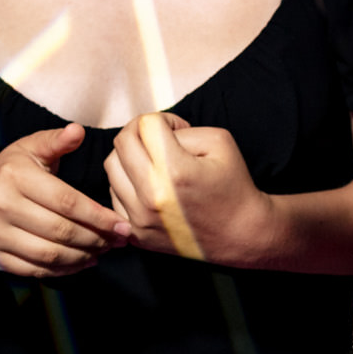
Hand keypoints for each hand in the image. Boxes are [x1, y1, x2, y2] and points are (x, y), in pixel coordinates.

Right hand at [0, 125, 130, 277]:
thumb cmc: (13, 168)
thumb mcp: (32, 147)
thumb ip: (57, 140)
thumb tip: (78, 131)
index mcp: (15, 177)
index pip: (67, 201)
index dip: (99, 216)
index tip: (122, 225)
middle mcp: (1, 206)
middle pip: (61, 231)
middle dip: (97, 238)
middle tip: (119, 241)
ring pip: (49, 255)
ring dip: (83, 256)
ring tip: (104, 250)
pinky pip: (35, 269)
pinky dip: (63, 270)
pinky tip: (83, 262)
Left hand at [103, 113, 272, 265]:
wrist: (240, 234)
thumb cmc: (233, 186)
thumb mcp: (219, 142)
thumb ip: (181, 130)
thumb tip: (153, 132)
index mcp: (174, 171)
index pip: (146, 125)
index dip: (164, 120)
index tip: (178, 131)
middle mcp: (152, 196)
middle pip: (122, 143)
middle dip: (140, 131)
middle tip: (158, 137)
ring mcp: (141, 218)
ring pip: (112, 168)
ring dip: (129, 157)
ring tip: (153, 162)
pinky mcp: (136, 233)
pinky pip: (114, 195)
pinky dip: (127, 184)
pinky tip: (149, 185)